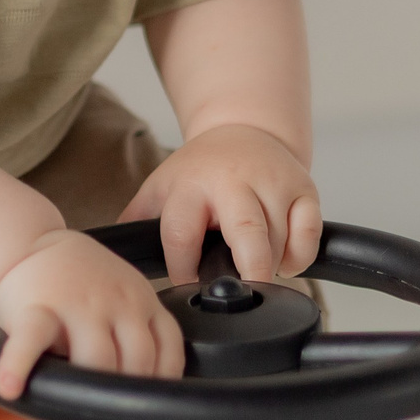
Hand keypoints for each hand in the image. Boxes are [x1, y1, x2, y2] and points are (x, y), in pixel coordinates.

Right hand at [0, 228, 186, 419]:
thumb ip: (138, 341)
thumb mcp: (122, 300)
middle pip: (134, 361)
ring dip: (86, 405)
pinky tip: (12, 386)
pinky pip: (30, 338)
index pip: (167, 353)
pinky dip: (20, 365)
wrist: (30, 244)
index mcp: (142, 303)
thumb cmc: (79, 286)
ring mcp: (76, 302)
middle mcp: (116, 301)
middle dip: (126, 409)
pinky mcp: (36, 305)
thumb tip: (149, 406)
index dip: (160, 392)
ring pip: (93, 356)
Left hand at [119, 122, 320, 284]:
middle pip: (248, 234)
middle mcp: (234, 181)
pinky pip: (309, 234)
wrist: (244, 129)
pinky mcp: (305, 187)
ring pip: (280, 241)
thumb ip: (137, 222)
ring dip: (269, 266)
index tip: (188, 284)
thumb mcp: (161, 188)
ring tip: (252, 266)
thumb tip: (110, 257)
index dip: (183, 270)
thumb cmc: (200, 170)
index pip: (183, 235)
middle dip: (249, 272)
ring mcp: (273, 183)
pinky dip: (299, 256)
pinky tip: (282, 257)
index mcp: (191, 185)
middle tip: (243, 291)